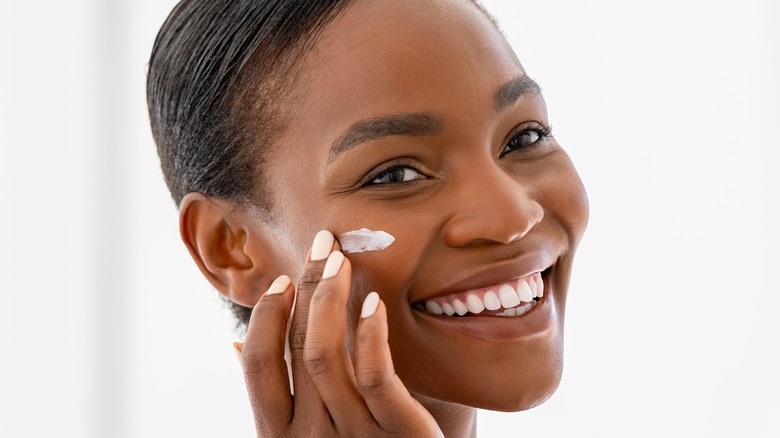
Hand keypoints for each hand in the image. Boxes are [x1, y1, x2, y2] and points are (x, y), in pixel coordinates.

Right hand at [234, 230, 443, 436]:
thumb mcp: (302, 435)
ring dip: (332, 299)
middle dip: (307, 288)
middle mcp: (308, 436)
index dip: (266, 317)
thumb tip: (237, 344)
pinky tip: (372, 302)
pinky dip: (370, 336)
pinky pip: (378, 378)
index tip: (282, 281)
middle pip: (297, 348)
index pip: (258, 365)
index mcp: (279, 434)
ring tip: (342, 261)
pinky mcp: (399, 434)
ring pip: (327, 355)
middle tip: (322, 243)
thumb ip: (274, 395)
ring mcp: (352, 435)